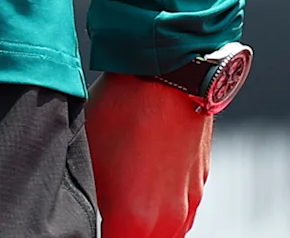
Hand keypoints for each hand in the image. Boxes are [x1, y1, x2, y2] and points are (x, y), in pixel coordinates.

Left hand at [85, 71, 212, 237]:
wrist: (169, 69)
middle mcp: (168, 219)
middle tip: (107, 212)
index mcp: (134, 220)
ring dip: (147, 228)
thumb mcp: (88, 159)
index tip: (90, 224)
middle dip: (124, 232)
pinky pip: (182, 211)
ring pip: (166, 235)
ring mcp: (190, 201)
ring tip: (126, 204)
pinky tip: (147, 183)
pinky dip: (164, 208)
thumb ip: (92, 199)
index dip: (99, 235)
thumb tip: (90, 211)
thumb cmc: (122, 109)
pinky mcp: (201, 181)